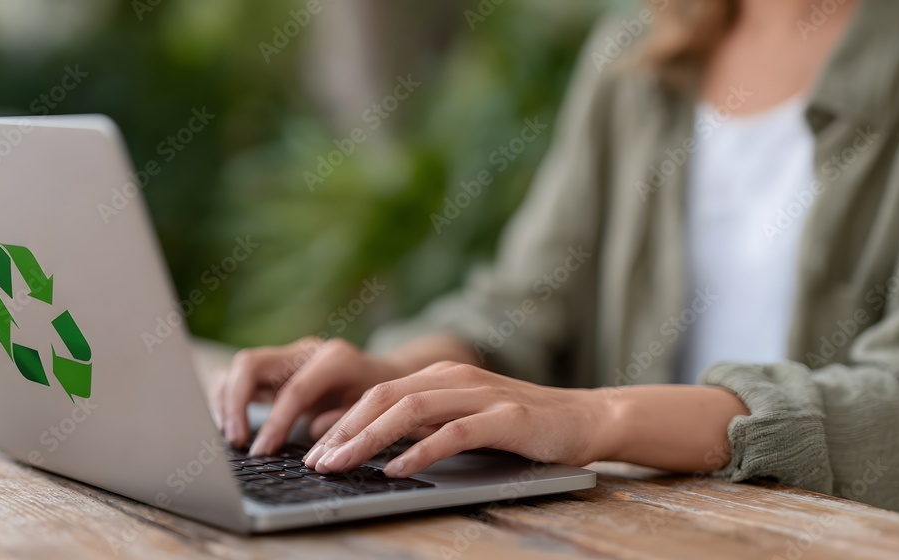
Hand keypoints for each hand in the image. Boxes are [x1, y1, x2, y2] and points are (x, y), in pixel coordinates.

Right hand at [214, 337, 407, 453]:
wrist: (386, 378)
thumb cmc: (381, 399)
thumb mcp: (374, 412)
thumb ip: (346, 422)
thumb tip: (313, 435)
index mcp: (333, 359)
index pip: (292, 390)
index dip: (274, 423)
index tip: (261, 452)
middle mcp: (305, 350)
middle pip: (251, 364)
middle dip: (235, 403)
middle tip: (235, 441)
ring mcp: (288, 355)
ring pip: (240, 367)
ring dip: (227, 401)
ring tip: (231, 436)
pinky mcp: (276, 368)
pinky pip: (241, 376)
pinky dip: (230, 398)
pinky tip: (231, 424)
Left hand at [303, 361, 615, 476]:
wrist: (586, 417)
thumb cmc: (520, 426)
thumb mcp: (463, 419)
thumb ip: (422, 424)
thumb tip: (370, 442)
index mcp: (440, 375)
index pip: (377, 393)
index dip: (341, 420)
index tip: (312, 449)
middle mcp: (454, 377)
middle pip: (384, 398)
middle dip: (344, 430)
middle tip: (315, 462)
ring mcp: (480, 394)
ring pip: (411, 411)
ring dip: (370, 439)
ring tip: (341, 465)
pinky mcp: (505, 418)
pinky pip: (453, 433)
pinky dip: (420, 451)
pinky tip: (396, 469)